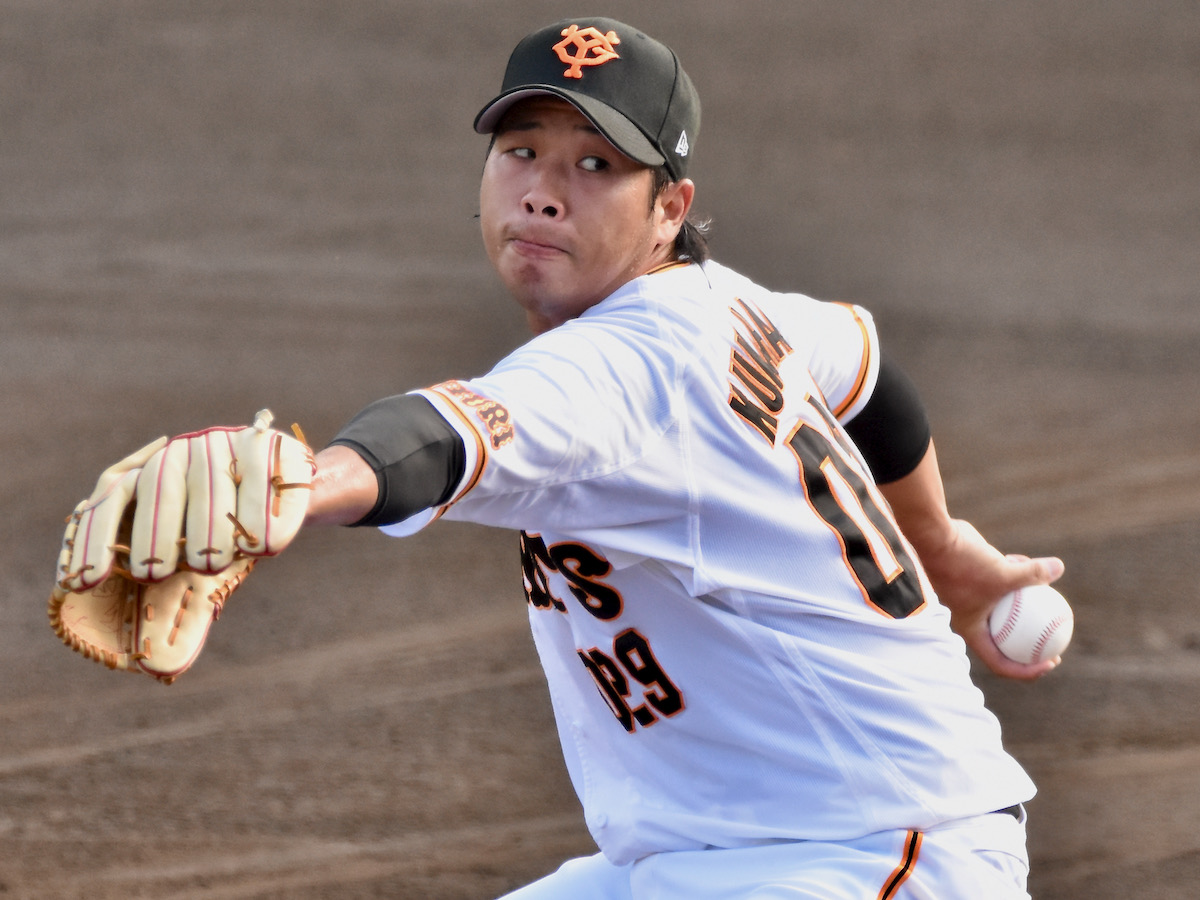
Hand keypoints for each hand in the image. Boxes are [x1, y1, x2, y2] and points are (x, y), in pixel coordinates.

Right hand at [917, 519, 1064, 680]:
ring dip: (1027, 606)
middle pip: (1006, 642)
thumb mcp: (1003, 573)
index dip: (1027, 670)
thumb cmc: (964, 563)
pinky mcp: (975, 579)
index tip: (1051, 661)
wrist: (936, 537)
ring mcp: (973, 598)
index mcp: (972, 630)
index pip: (1000, 663)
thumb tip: (1059, 568)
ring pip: (1006, 610)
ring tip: (1052, 601)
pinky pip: (1001, 585)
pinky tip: (1030, 563)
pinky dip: (1015, 578)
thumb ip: (1032, 574)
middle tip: (1056, 641)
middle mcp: (971, 618)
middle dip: (1031, 646)